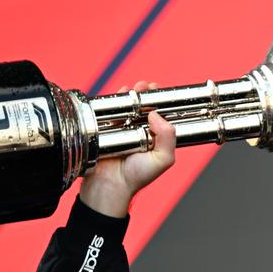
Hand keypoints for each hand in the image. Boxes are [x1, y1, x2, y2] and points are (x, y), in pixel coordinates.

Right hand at [79, 81, 176, 216]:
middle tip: (148, 87)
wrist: (109, 184)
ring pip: (128, 106)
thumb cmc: (136, 176)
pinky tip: (123, 92)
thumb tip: (156, 115)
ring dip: (133, 94)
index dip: (162, 103)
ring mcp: (122, 129)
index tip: (161, 93)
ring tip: (137, 88)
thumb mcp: (163, 159)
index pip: (161, 116)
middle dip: (147, 94)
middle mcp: (139, 132)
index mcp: (154, 138)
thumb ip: (167, 138)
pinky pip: (110, 109)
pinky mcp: (105, 127)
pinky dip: (115, 99)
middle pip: (144, 107)